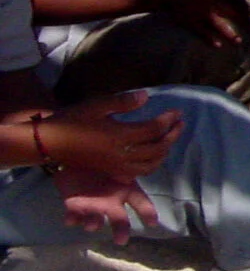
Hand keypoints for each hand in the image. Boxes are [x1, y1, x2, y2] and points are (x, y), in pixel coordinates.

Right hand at [47, 91, 183, 181]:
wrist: (49, 143)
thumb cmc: (72, 120)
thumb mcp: (97, 105)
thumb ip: (123, 102)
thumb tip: (146, 97)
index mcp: (119, 135)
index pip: (153, 130)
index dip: (168, 121)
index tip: (177, 112)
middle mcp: (121, 154)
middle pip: (157, 148)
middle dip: (172, 136)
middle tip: (180, 123)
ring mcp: (116, 166)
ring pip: (150, 164)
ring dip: (164, 152)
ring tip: (169, 138)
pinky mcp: (110, 172)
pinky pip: (138, 172)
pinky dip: (151, 164)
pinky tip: (152, 154)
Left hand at [53, 168, 159, 245]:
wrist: (74, 157)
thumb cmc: (101, 159)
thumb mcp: (114, 162)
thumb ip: (120, 172)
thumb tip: (126, 179)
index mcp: (125, 190)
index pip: (140, 202)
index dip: (147, 213)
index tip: (153, 224)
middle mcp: (111, 202)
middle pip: (119, 218)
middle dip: (121, 230)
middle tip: (121, 241)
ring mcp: (93, 206)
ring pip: (95, 220)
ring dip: (93, 223)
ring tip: (90, 225)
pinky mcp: (73, 207)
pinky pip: (74, 216)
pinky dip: (73, 218)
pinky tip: (70, 220)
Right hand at [156, 0, 249, 47]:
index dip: (245, 6)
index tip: (248, 14)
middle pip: (232, 12)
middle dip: (242, 21)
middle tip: (249, 28)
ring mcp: (199, 11)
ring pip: (218, 25)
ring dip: (229, 35)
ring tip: (238, 42)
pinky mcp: (189, 21)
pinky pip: (202, 32)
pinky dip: (210, 40)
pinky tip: (218, 45)